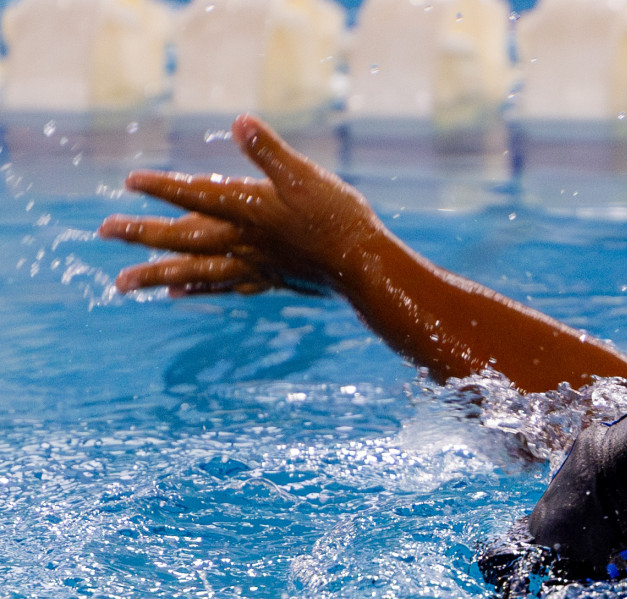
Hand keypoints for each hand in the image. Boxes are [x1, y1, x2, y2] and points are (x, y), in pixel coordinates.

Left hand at [99, 113, 384, 296]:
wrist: (366, 268)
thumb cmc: (339, 219)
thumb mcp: (307, 177)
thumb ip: (269, 152)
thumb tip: (239, 122)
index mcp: (249, 210)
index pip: (198, 195)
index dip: (164, 187)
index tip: (130, 181)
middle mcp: (243, 240)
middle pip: (183, 238)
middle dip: (142, 234)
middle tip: (104, 232)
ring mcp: (253, 264)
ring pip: (195, 271)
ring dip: (156, 275)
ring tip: (122, 284)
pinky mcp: (268, 281)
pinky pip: (222, 286)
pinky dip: (196, 288)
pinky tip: (177, 293)